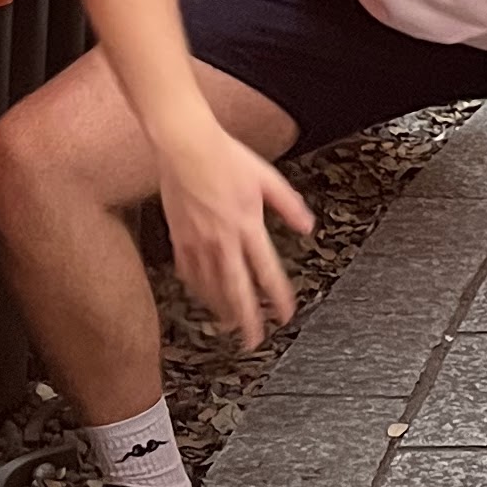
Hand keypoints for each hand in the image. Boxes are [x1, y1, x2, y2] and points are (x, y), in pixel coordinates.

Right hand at [157, 124, 313, 347]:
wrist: (185, 146)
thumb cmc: (225, 157)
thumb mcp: (268, 179)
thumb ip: (289, 206)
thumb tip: (306, 227)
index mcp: (247, 225)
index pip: (266, 272)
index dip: (277, 298)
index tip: (285, 315)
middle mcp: (222, 240)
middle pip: (236, 290)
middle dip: (247, 320)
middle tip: (254, 341)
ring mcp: (197, 242)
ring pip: (210, 287)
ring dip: (223, 310)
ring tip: (231, 325)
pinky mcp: (179, 238)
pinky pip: (189, 273)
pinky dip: (199, 289)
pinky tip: (205, 296)